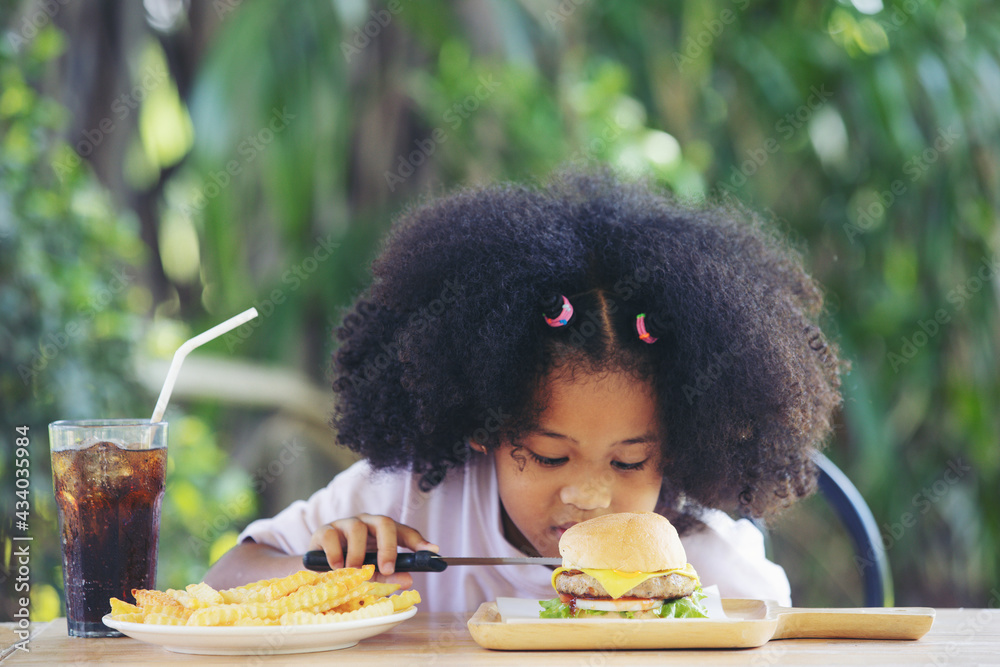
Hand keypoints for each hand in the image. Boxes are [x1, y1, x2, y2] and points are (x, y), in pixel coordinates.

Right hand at [308, 514, 438, 587]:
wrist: (317, 568)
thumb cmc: (351, 567)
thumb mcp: (372, 574)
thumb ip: (389, 577)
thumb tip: (408, 581)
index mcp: (383, 532)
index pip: (405, 531)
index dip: (419, 541)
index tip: (433, 552)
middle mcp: (367, 523)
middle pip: (384, 522)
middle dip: (388, 547)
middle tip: (386, 569)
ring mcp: (345, 524)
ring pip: (357, 528)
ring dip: (358, 553)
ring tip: (354, 570)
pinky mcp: (324, 530)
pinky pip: (331, 535)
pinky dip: (335, 553)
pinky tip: (336, 566)